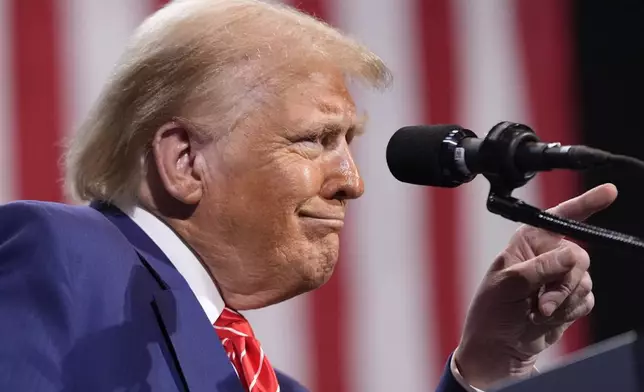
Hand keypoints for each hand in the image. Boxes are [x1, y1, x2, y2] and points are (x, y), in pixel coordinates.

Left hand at [454, 183, 617, 388]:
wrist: (498, 346)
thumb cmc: (492, 312)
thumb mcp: (507, 284)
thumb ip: (539, 267)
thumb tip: (570, 254)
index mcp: (527, 242)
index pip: (559, 217)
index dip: (585, 204)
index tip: (609, 192)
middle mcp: (546, 256)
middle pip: (579, 256)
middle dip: (563, 283)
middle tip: (542, 302)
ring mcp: (559, 279)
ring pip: (584, 281)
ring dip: (563, 301)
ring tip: (537, 312)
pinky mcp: (569, 300)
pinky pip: (586, 300)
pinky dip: (568, 312)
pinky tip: (546, 318)